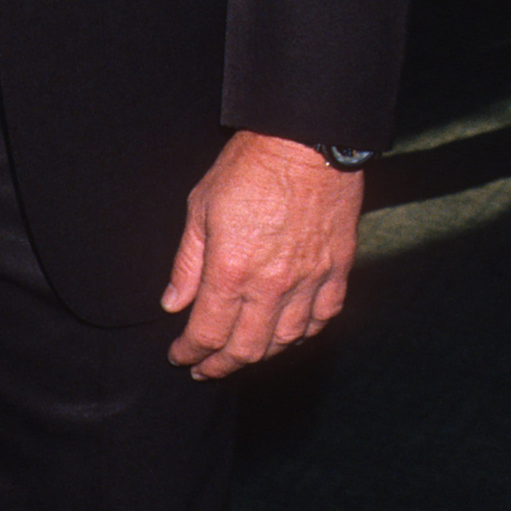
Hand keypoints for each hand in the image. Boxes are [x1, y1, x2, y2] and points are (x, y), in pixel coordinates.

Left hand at [161, 131, 359, 378]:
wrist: (306, 141)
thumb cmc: (249, 167)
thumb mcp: (200, 208)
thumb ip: (188, 263)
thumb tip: (173, 303)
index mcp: (231, 271)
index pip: (208, 332)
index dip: (191, 352)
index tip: (181, 356)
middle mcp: (272, 285)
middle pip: (246, 348)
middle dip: (221, 365)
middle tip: (206, 369)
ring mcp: (309, 280)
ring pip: (286, 340)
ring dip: (261, 354)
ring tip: (243, 355)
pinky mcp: (337, 270)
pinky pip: (323, 317)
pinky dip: (305, 333)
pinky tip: (290, 334)